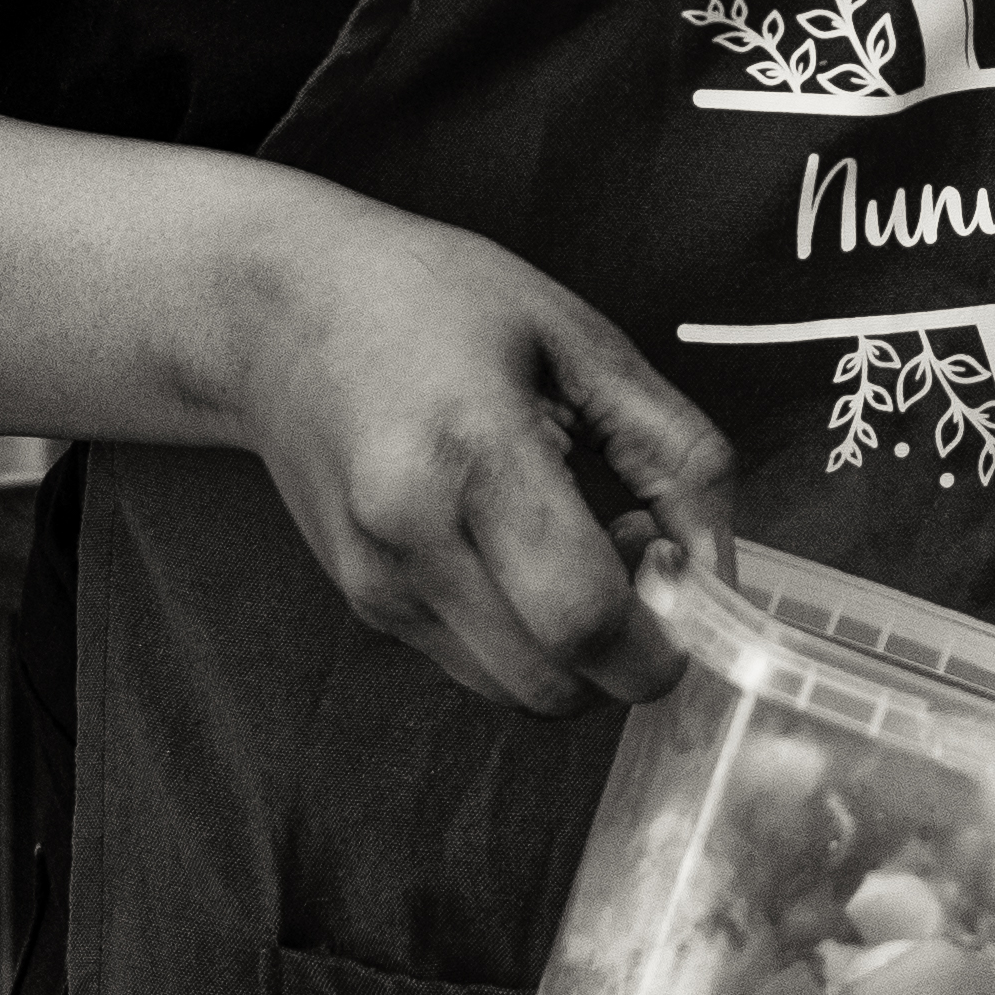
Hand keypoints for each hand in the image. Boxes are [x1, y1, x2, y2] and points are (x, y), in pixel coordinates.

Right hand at [217, 178, 732, 716]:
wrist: (275, 310)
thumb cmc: (431, 300)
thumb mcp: (579, 337)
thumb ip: (676, 451)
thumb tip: (720, 565)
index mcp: (470, 453)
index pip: (583, 615)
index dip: (661, 627)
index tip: (676, 560)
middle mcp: (410, 539)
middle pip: (557, 685)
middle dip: (627, 651)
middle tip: (632, 548)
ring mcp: (377, 585)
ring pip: (520, 695)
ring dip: (575, 652)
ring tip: (568, 541)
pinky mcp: (364, 607)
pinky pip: (479, 669)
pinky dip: (525, 640)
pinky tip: (516, 550)